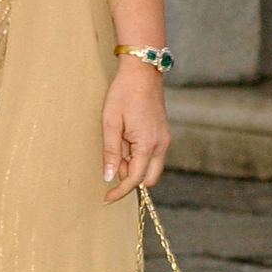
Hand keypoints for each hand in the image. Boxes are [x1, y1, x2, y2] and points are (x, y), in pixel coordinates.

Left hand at [102, 60, 169, 203]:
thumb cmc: (123, 94)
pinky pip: (151, 155)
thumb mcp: (110, 123)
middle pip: (148, 178)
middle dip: (130, 177)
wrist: (142, 72)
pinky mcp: (163, 135)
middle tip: (112, 160)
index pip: (137, 179)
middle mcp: (161, 145)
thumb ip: (111, 152)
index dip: (121, 192)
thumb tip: (109, 177)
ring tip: (118, 138)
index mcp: (148, 144)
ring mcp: (164, 140)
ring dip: (133, 163)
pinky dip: (138, 154)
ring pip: (150, 166)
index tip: (107, 199)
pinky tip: (126, 137)